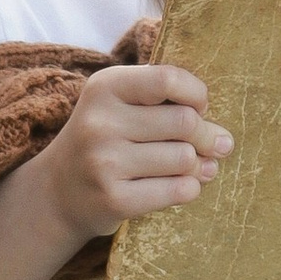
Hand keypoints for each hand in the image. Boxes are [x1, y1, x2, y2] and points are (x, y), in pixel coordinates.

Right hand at [34, 63, 230, 240]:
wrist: (58, 192)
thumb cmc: (105, 140)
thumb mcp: (120, 104)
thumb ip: (168, 103)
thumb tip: (223, 139)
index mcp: (104, 87)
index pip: (168, 79)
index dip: (196, 94)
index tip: (198, 107)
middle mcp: (100, 123)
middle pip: (184, 122)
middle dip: (206, 135)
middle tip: (213, 144)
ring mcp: (104, 163)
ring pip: (185, 158)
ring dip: (197, 165)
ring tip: (191, 166)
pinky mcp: (113, 200)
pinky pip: (178, 190)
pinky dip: (189, 189)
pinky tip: (180, 186)